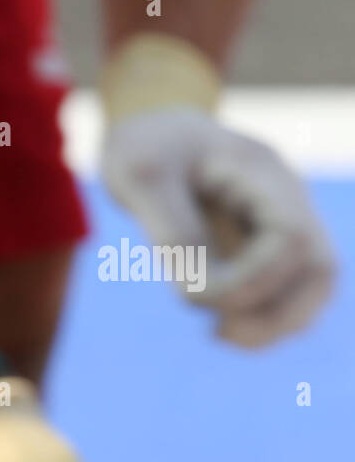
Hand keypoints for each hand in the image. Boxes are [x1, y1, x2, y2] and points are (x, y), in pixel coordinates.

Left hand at [103, 108, 333, 346]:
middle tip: (218, 334)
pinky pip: (284, 291)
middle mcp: (285, 200)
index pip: (290, 238)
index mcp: (262, 173)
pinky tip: (218, 329)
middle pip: (319, 268)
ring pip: (312, 286)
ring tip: (220, 337)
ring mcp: (280, 224)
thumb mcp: (142, 176)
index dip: (253, 279)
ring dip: (276, 324)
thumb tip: (200, 291)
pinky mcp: (262, 247)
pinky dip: (262, 318)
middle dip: (277, 313)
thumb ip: (172, 230)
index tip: (195, 295)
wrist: (152, 125)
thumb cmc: (144, 145)